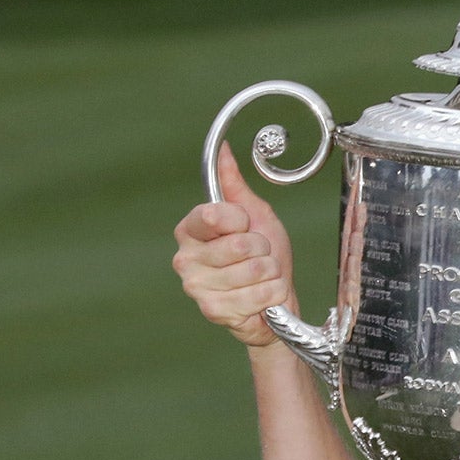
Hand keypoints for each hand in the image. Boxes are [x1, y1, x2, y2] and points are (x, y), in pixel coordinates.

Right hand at [171, 143, 297, 348]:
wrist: (274, 302)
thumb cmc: (263, 257)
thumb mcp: (254, 214)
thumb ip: (234, 185)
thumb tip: (224, 150)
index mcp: (190, 230)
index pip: (216, 215)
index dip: (242, 220)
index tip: (245, 227)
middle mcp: (185, 258)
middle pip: (240, 245)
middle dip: (262, 250)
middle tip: (258, 258)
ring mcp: (196, 286)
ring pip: (253, 270)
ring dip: (269, 274)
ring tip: (261, 278)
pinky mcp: (213, 310)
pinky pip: (257, 294)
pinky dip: (271, 294)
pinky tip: (263, 298)